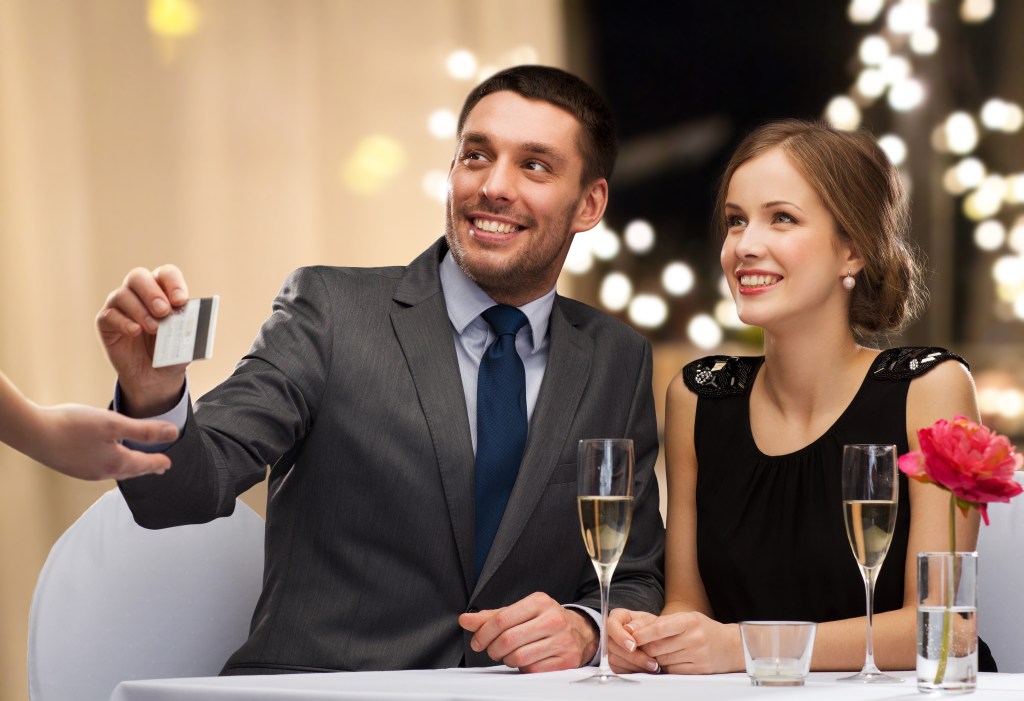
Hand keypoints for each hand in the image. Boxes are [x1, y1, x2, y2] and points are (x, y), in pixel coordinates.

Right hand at [29, 403, 177, 479]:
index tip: (168, 464)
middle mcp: (102, 472)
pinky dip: (111, 465)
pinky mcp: (72, 467)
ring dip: (129, 468)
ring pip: (115, 471)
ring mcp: (85, 472)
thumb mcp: (114, 423)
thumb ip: (144, 430)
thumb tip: (173, 433)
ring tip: (135, 464)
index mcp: (116, 463)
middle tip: (158, 467)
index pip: (145, 464)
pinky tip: (106, 458)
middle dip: (146, 467)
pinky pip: (99, 468)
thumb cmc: (73, 425)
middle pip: (131, 471)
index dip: (158, 462)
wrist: (32, 433)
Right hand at [96, 264, 189, 415]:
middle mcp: (139, 292)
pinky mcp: (106, 322)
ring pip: (123, 294)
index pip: (166, 274)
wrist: (155, 376)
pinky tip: (135, 332)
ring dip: (140, 310)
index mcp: (163, 290)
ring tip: (154, 328)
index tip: (180, 301)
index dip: (173, 283)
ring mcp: (120, 305)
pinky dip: (124, 322)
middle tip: (163, 311)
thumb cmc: (172, 351)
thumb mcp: (186, 342)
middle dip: (152, 293)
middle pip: (138, 276)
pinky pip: (110, 315)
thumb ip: (189, 329)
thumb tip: (193, 320)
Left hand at [458, 592, 597, 671]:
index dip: (483, 633)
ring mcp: (561, 640)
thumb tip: (466, 620)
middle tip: (491, 650)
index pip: (502, 619)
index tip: (477, 641)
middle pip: (508, 639)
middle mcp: (553, 618)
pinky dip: (523, 668)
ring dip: (507, 660)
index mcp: (539, 602)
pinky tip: (526, 660)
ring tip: (509, 654)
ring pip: (519, 657)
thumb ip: (492, 616)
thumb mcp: (521, 612)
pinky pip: (533, 669)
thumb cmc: (545, 620)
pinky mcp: (566, 659)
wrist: (580, 631)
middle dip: (492, 649)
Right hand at [607, 608, 659, 672]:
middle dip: (633, 656)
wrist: (653, 638)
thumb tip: (629, 629)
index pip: (611, 625)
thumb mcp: (650, 621)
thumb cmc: (650, 627)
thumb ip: (641, 624)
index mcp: (617, 617)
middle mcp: (609, 632)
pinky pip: (618, 669)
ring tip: (652, 667)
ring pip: (614, 659)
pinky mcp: (611, 662)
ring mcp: (609, 648)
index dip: (620, 637)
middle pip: (612, 645)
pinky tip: (645, 669)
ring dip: (634, 665)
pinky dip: (632, 670)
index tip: (633, 646)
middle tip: (651, 662)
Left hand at [629, 611, 742, 674]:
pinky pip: (673, 671)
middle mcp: (694, 638)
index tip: (630, 636)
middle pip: (657, 647)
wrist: (730, 646)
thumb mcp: (686, 618)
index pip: (659, 628)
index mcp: (689, 621)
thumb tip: (635, 630)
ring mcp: (697, 655)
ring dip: (655, 658)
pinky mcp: (698, 670)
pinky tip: (670, 660)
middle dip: (645, 648)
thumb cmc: (703, 630)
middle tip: (640, 646)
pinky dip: (667, 667)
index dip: (642, 634)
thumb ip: (663, 623)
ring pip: (663, 660)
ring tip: (659, 652)